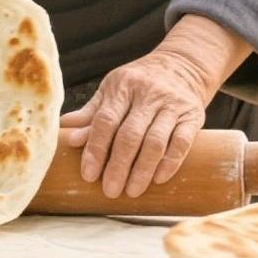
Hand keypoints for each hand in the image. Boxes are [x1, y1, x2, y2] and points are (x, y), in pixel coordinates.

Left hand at [59, 49, 208, 198]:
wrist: (181, 65)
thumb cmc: (138, 82)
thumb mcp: (112, 90)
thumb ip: (91, 112)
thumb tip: (64, 131)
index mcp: (121, 86)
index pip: (105, 120)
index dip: (95, 148)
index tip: (88, 174)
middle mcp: (146, 94)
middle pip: (129, 135)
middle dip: (118, 166)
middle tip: (110, 191)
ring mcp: (171, 105)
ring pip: (154, 142)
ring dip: (142, 170)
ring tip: (132, 191)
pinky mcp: (192, 116)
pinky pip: (181, 142)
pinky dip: (170, 163)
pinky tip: (158, 179)